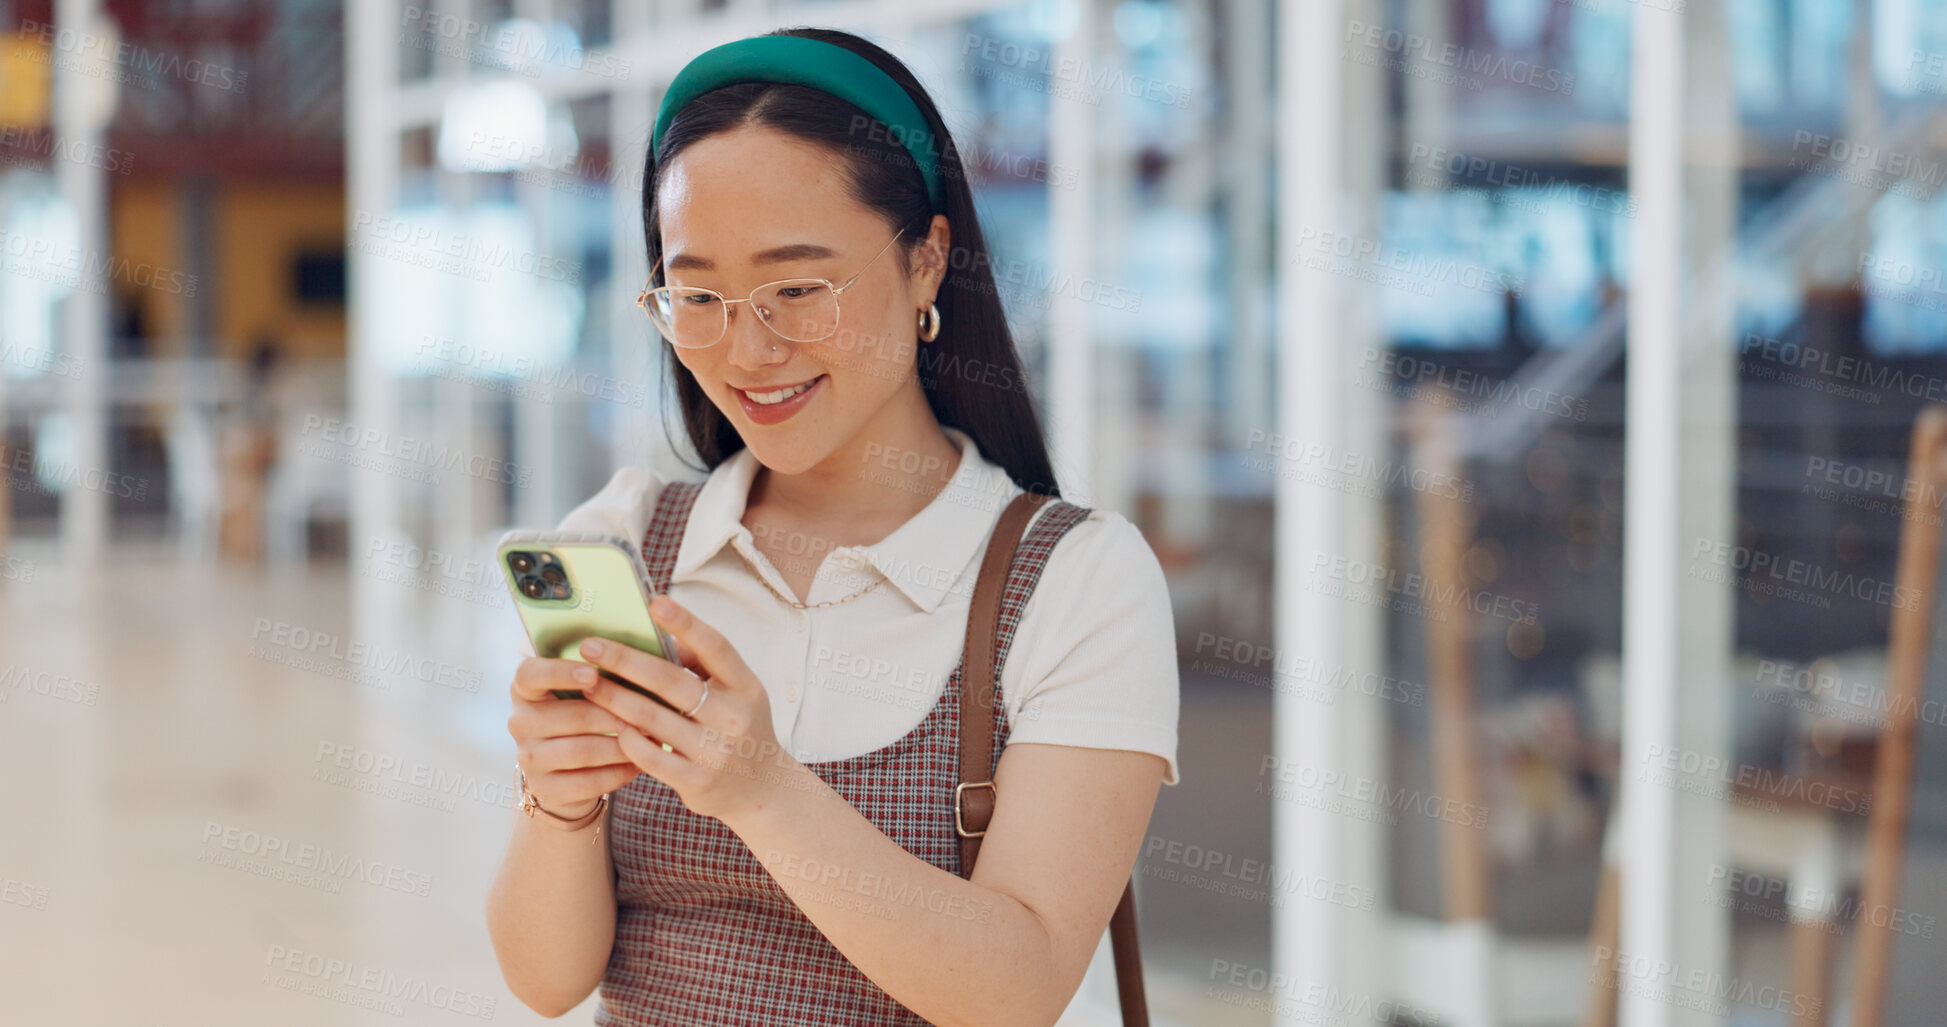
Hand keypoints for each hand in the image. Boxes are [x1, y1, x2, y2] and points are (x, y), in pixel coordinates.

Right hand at [507, 655, 643, 818]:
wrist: (569, 770)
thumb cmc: (588, 712)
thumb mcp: (588, 687)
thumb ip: (603, 665)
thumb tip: (645, 646)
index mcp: (524, 687)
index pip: (530, 673)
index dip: (560, 672)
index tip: (593, 673)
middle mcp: (519, 721)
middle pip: (570, 716)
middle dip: (614, 714)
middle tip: (648, 713)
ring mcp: (528, 757)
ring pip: (583, 750)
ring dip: (622, 745)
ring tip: (651, 738)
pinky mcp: (544, 788)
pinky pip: (588, 782)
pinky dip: (618, 772)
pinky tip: (639, 763)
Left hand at [575, 596, 795, 822]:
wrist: (760, 790)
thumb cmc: (740, 729)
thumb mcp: (737, 693)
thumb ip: (702, 665)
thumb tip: (656, 636)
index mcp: (746, 687)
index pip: (716, 647)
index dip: (686, 624)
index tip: (655, 602)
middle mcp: (733, 717)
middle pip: (670, 680)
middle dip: (624, 660)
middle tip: (589, 646)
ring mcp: (714, 751)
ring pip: (650, 717)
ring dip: (613, 697)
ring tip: (588, 683)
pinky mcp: (695, 781)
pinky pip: (648, 755)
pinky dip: (626, 737)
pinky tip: (610, 724)